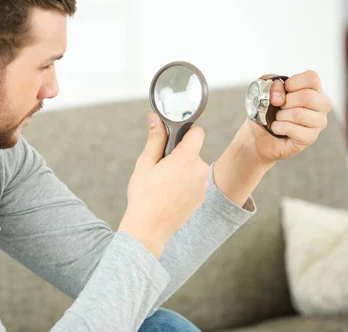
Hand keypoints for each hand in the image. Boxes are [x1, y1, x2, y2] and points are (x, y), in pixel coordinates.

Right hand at [119, 112, 209, 258]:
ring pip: (193, 167)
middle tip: (160, 166)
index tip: (172, 139)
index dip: (185, 132)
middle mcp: (200, 171)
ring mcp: (203, 186)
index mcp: (187, 159)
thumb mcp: (145, 163)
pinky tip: (169, 193)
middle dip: (179, 154)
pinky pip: (195, 182)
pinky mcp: (201, 198)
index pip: (197, 132)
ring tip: (164, 183)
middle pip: (193, 151)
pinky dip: (185, 183)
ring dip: (182, 169)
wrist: (149, 229)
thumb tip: (154, 118)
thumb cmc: (144, 197)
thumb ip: (154, 138)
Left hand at [242, 70, 332, 163]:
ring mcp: (318, 122)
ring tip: (278, 118)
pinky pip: (292, 129)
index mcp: (313, 89)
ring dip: (281, 116)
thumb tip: (279, 97)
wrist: (258, 135)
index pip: (312, 78)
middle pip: (307, 96)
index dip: (293, 82)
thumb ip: (271, 84)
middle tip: (279, 107)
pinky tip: (277, 128)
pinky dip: (278, 127)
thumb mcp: (264, 90)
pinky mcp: (310, 138)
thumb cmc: (266, 110)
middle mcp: (321, 105)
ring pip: (299, 114)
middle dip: (285, 102)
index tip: (284, 90)